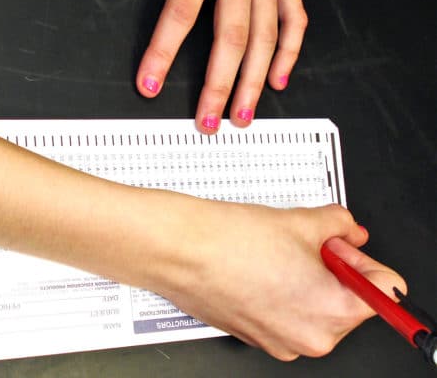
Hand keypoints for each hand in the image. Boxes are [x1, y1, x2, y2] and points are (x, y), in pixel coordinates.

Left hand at [102, 0, 307, 133]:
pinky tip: (279, 78)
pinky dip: (290, 51)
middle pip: (230, 38)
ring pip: (266, 37)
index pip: (180, 13)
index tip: (151, 85)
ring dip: (253, 81)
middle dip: (218, 86)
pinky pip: (295, 17)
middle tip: (207, 121)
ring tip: (240, 115)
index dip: (164, 52)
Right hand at [145, 198, 405, 360]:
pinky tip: (259, 267)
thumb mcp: (302, 221)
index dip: (360, 256)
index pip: (383, 289)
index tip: (340, 243)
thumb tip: (347, 230)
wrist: (179, 250)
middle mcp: (309, 338)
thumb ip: (340, 225)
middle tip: (305, 244)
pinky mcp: (255, 336)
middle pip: (349, 302)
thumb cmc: (229, 242)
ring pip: (315, 309)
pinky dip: (280, 293)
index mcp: (333, 313)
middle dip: (333, 269)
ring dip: (307, 281)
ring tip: (277, 254)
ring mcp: (279, 341)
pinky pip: (285, 315)